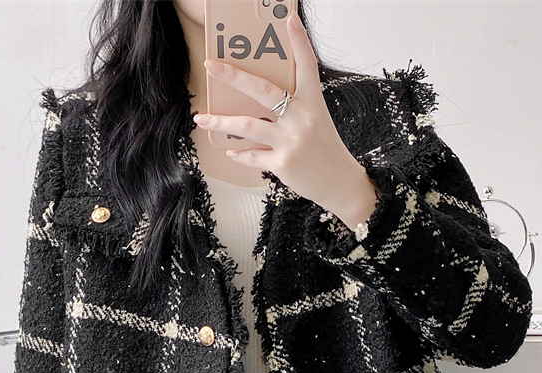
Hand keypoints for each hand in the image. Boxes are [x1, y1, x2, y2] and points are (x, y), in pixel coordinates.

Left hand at [193, 9, 378, 230]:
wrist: (340, 183)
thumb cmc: (325, 149)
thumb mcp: (317, 120)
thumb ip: (294, 108)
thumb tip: (262, 98)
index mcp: (313, 103)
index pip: (307, 66)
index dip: (299, 42)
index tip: (289, 19)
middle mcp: (301, 118)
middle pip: (263, 90)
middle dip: (234, 77)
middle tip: (211, 66)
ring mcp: (290, 141)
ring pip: (247, 126)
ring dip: (220, 122)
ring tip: (201, 118)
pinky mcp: (282, 164)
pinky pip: (252, 155)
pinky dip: (240, 153)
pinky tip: (231, 151)